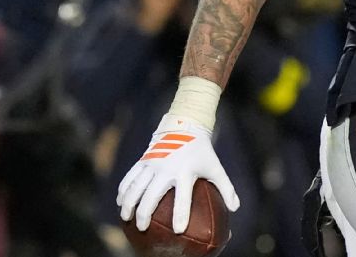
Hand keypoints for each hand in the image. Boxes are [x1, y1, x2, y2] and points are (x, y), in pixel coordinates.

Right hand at [117, 114, 240, 232]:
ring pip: (135, 187)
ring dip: (128, 204)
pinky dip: (123, 190)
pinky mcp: (143, 160)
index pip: (183, 197)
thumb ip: (226, 188)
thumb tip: (235, 209)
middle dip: (144, 214)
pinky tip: (120, 202)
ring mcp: (152, 163)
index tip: (178, 230)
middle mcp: (166, 168)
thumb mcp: (216, 167)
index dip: (181, 214)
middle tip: (143, 228)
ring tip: (126, 219)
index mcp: (185, 171)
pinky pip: (129, 177)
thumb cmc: (202, 152)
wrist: (185, 126)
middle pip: (151, 195)